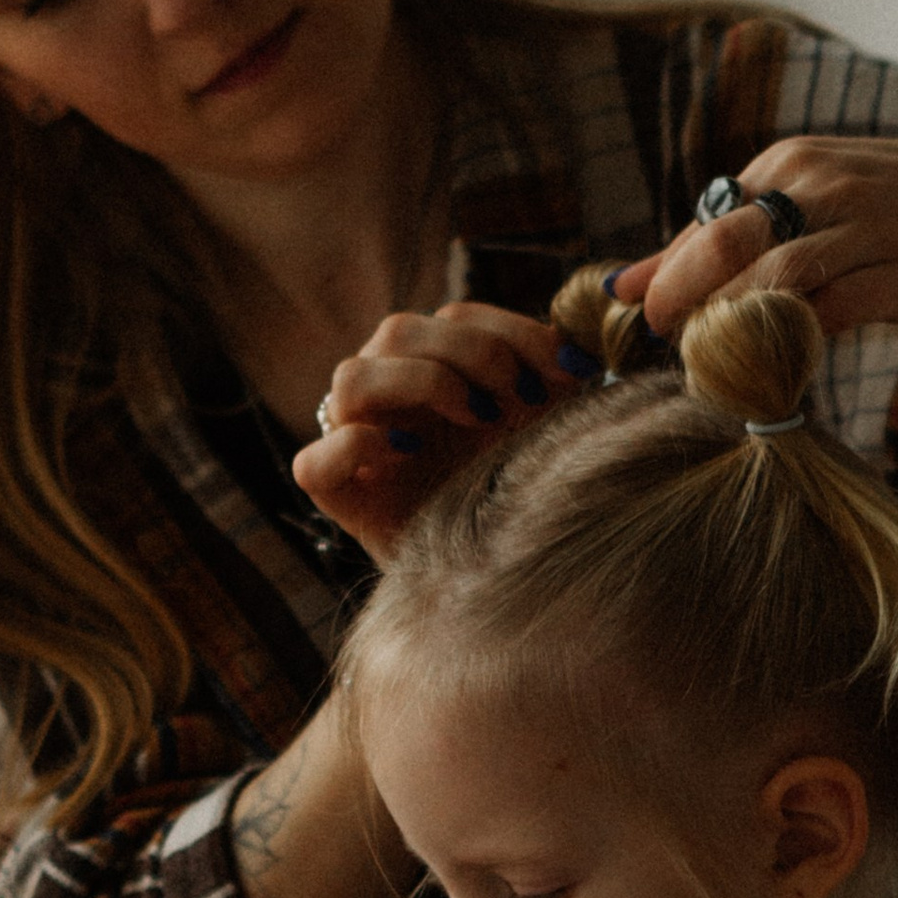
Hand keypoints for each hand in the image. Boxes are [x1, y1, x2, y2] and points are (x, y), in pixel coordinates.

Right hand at [291, 300, 586, 567]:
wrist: (494, 580)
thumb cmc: (514, 496)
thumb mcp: (542, 429)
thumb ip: (552, 382)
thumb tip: (582, 350)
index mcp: (428, 368)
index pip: (454, 317)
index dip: (511, 330)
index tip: (566, 368)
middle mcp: (383, 395)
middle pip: (398, 330)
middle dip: (473, 352)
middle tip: (519, 394)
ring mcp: (349, 439)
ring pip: (351, 377)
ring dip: (423, 384)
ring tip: (475, 419)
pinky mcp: (333, 494)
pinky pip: (316, 458)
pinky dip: (361, 446)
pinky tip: (409, 456)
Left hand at [622, 133, 897, 345]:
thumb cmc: (889, 204)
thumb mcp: (810, 196)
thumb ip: (722, 235)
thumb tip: (624, 280)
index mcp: (789, 162)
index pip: (703, 220)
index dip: (664, 275)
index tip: (642, 316)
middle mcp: (821, 187)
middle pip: (723, 243)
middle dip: (678, 298)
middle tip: (661, 338)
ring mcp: (863, 230)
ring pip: (771, 280)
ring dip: (728, 327)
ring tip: (709, 357)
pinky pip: (827, 314)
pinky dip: (788, 341)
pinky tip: (770, 362)